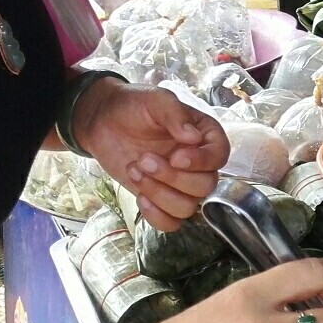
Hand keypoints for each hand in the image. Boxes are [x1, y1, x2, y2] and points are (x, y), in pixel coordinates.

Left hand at [74, 80, 228, 229]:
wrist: (103, 121)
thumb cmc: (133, 106)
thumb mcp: (155, 100)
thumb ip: (175, 114)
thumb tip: (194, 137)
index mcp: (204, 135)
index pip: (220, 155)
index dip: (202, 162)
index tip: (176, 157)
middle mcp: (198, 162)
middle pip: (205, 186)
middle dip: (173, 178)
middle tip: (143, 159)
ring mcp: (179, 183)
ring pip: (187, 208)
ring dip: (160, 194)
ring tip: (135, 170)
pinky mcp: (160, 199)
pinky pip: (171, 223)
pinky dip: (157, 216)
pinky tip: (140, 197)